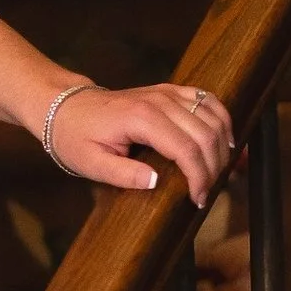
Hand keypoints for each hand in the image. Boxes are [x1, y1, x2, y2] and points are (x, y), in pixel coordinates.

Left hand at [44, 79, 233, 208]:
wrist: (66, 107)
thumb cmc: (75, 137)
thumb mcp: (91, 163)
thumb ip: (123, 175)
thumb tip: (156, 183)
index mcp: (141, 119)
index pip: (186, 148)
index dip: (199, 177)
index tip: (199, 200)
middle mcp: (160, 100)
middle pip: (206, 134)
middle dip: (214, 167)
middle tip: (208, 193)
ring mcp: (167, 92)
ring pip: (213, 116)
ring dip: (222, 146)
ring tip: (217, 174)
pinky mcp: (171, 90)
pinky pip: (208, 100)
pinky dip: (222, 121)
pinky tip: (224, 142)